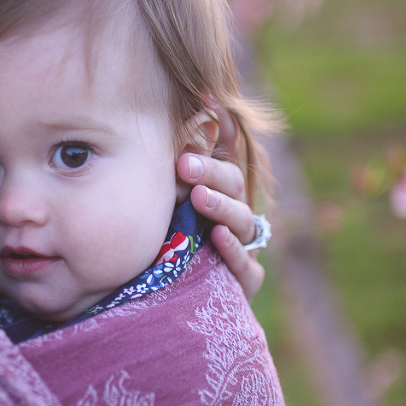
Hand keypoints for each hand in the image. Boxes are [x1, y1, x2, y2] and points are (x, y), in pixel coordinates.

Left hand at [176, 103, 263, 299]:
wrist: (167, 302)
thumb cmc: (163, 244)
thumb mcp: (160, 202)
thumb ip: (168, 164)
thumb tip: (173, 108)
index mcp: (217, 190)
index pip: (225, 153)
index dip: (220, 127)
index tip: (203, 103)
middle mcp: (233, 214)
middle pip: (231, 184)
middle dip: (209, 172)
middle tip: (183, 164)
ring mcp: (242, 248)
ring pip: (241, 221)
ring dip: (220, 206)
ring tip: (199, 198)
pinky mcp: (244, 281)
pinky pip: (246, 266)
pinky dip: (233, 250)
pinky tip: (218, 236)